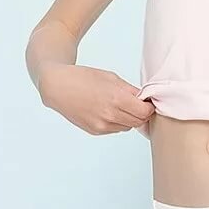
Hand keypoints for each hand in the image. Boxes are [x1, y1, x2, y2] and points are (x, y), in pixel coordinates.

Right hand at [39, 64, 154, 135]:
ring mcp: (101, 125)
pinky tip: (110, 111)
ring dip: (130, 118)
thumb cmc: (85, 78)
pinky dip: (118, 122)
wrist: (59, 87)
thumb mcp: (112, 78)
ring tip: (121, 106)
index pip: (145, 112)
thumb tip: (145, 99)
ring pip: (128, 127)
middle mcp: (110, 115)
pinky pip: (115, 129)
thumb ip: (131, 90)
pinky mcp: (95, 131)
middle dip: (142, 114)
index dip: (149, 106)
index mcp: (116, 99)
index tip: (148, 101)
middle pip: (139, 122)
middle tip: (139, 104)